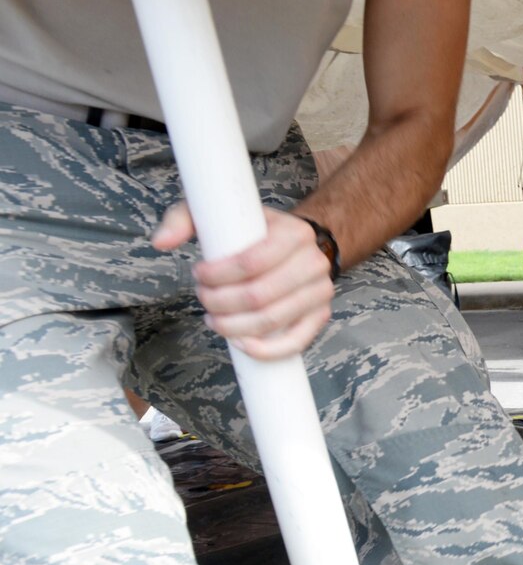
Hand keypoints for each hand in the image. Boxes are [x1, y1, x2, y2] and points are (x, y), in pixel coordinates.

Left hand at [151, 203, 336, 359]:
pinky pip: (296, 342)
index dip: (217, 275)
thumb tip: (160, 243)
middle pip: (258, 296)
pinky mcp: (320, 316)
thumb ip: (184, 220)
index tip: (198, 274)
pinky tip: (241, 344)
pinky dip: (266, 350)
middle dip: (220, 302)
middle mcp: (314, 263)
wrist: (297, 246)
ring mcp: (320, 292)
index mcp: (295, 233)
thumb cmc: (254, 232)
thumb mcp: (220, 214)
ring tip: (213, 318)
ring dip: (234, 326)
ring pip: (271, 321)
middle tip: (203, 297)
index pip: (251, 262)